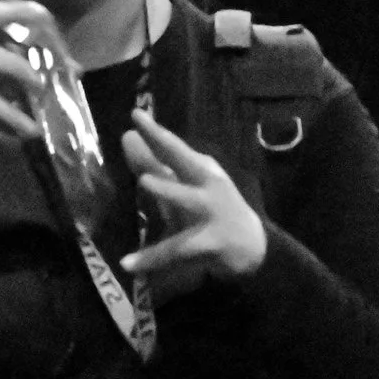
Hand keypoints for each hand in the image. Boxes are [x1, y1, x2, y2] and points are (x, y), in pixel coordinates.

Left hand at [120, 108, 267, 298]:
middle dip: (163, 145)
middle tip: (138, 131)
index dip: (155, 130)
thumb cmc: (212, 209)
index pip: (174, 147)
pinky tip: (128, 264)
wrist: (252, 246)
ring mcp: (211, 213)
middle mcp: (207, 185)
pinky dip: (151, 259)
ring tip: (145, 182)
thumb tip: (127, 137)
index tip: (136, 113)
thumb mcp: (184, 185)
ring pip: (186, 200)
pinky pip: (176, 250)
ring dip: (168, 190)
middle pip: (184, 161)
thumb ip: (155, 164)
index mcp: (201, 170)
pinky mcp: (209, 243)